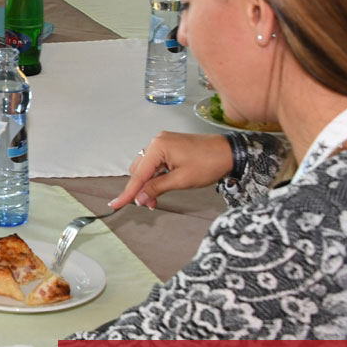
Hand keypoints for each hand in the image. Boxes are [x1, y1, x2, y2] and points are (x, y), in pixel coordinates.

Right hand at [109, 132, 232, 209]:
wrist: (230, 152)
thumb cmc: (209, 163)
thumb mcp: (181, 180)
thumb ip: (157, 188)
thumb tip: (140, 198)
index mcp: (158, 147)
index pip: (138, 174)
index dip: (128, 192)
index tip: (116, 204)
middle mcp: (157, 141)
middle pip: (139, 170)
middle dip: (141, 188)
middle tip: (147, 205)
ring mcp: (164, 142)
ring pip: (147, 167)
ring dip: (149, 183)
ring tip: (155, 199)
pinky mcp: (171, 146)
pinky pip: (156, 162)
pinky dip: (156, 176)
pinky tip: (161, 186)